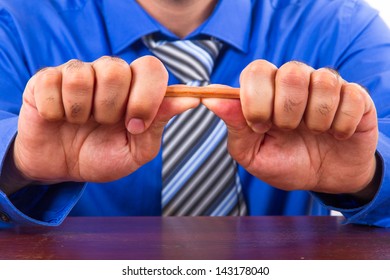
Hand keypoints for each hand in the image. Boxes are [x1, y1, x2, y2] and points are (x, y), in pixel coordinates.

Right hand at [12, 56, 198, 186]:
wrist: (62, 168)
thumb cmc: (102, 156)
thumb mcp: (136, 150)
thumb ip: (159, 123)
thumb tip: (192, 98)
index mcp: (135, 87)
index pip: (151, 67)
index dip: (146, 96)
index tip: (135, 126)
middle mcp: (108, 73)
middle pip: (116, 69)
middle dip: (110, 109)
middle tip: (103, 125)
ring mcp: (77, 72)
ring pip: (81, 76)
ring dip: (80, 112)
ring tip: (79, 123)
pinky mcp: (45, 78)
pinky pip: (51, 84)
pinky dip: (54, 111)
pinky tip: (58, 118)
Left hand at [203, 60, 378, 194]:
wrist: (324, 178)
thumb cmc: (285, 163)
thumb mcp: (252, 153)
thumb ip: (234, 126)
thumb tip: (209, 97)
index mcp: (267, 91)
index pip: (257, 70)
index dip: (256, 100)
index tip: (259, 127)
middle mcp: (295, 81)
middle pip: (290, 71)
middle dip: (286, 112)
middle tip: (287, 131)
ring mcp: (326, 86)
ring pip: (323, 80)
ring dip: (315, 120)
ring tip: (313, 133)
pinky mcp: (355, 96)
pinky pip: (350, 98)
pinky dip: (340, 125)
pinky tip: (335, 134)